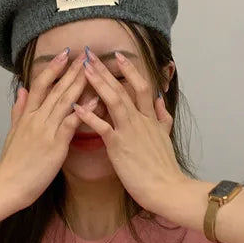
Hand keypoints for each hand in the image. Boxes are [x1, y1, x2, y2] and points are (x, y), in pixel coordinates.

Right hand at [0, 50, 98, 209]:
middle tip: (85, 54)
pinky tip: (95, 100)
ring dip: (79, 83)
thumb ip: (18, 111)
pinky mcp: (55, 145)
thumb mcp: (12, 133)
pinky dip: (83, 110)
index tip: (65, 54)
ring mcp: (45, 130)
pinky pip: (71, 123)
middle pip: (55, 89)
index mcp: (26, 116)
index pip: (40, 85)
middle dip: (71, 70)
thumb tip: (22, 90)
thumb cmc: (12, 164)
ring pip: (64, 101)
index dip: (53, 68)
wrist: (8, 185)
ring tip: (92, 68)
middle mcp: (36, 119)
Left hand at [74, 49, 186, 212]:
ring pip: (114, 100)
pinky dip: (89, 116)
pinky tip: (76, 106)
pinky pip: (102, 127)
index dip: (129, 70)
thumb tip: (158, 100)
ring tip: (84, 69)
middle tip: (90, 55)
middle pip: (123, 88)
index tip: (117, 56)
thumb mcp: (166, 137)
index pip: (141, 87)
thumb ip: (162, 117)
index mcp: (150, 118)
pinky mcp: (120, 146)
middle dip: (105, 70)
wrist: (167, 187)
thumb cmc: (164, 167)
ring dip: (98, 83)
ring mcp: (130, 131)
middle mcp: (140, 120)